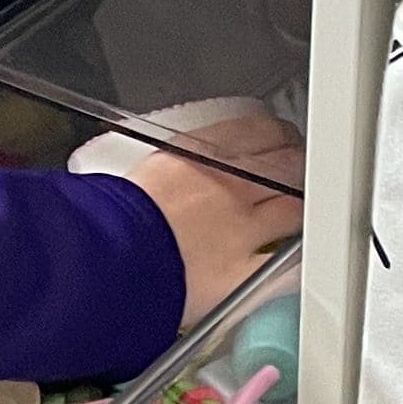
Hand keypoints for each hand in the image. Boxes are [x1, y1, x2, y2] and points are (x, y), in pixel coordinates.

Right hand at [105, 121, 302, 332]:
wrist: (102, 258)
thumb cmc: (104, 218)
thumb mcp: (139, 173)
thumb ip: (169, 168)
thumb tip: (168, 174)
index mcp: (200, 155)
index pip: (258, 130)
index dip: (277, 135)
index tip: (279, 139)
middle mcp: (229, 186)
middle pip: (286, 164)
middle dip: (296, 166)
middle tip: (297, 171)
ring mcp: (241, 231)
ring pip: (293, 208)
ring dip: (300, 207)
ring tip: (299, 210)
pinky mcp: (242, 273)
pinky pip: (284, 266)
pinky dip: (293, 261)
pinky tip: (297, 259)